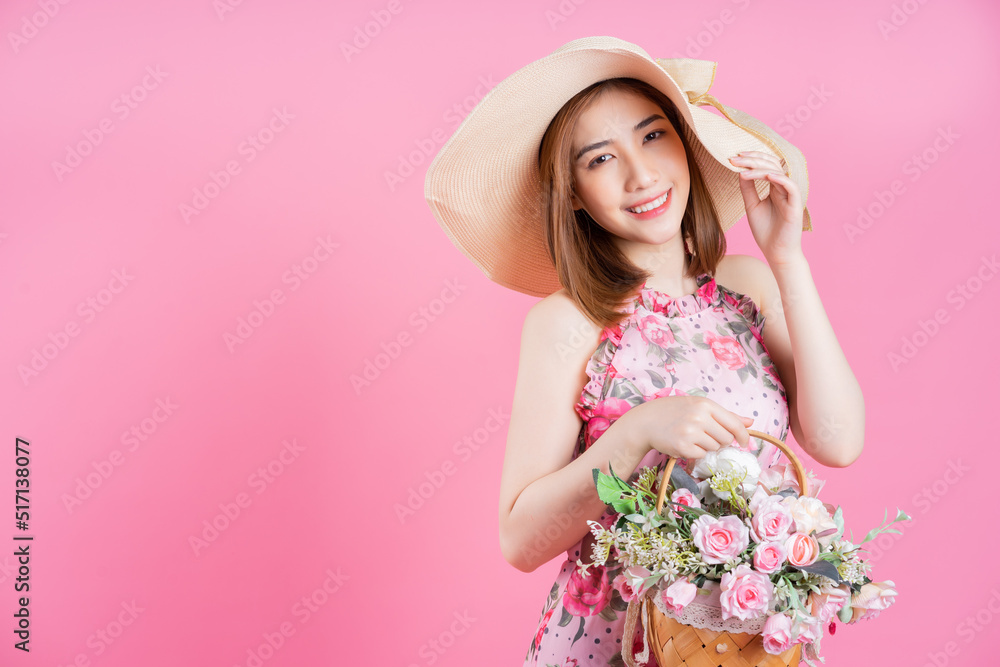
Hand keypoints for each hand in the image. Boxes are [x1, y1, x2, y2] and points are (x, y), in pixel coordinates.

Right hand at [627, 395, 754, 460]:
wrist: (646, 421)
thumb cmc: (674, 412)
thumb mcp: (699, 406)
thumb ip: (725, 415)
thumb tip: (751, 422)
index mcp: (706, 404)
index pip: (734, 424)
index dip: (743, 435)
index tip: (745, 442)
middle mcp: (699, 417)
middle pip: (726, 439)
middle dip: (720, 441)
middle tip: (707, 436)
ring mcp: (690, 432)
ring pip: (714, 448)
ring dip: (707, 447)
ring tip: (692, 438)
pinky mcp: (682, 446)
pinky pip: (701, 455)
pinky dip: (695, 453)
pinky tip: (685, 444)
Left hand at [729, 151, 805, 266]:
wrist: (776, 252)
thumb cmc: (766, 231)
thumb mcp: (752, 206)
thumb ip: (748, 189)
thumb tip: (741, 171)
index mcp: (775, 187)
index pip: (766, 165)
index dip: (752, 158)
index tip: (734, 157)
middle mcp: (784, 188)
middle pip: (772, 165)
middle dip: (753, 160)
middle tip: (735, 159)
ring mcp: (791, 196)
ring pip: (780, 173)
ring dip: (761, 169)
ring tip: (744, 169)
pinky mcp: (796, 205)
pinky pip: (791, 187)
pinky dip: (780, 179)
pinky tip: (767, 176)